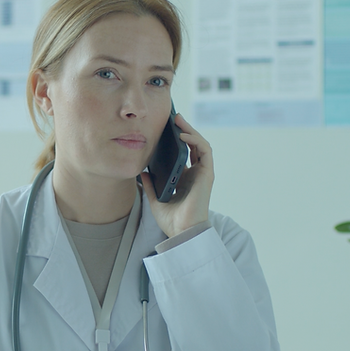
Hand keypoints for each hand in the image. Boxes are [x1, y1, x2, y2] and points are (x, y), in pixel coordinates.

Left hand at [141, 113, 213, 237]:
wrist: (182, 232)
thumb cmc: (172, 220)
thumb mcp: (156, 199)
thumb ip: (150, 186)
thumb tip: (142, 173)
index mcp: (186, 178)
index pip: (185, 153)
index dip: (178, 140)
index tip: (167, 129)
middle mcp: (195, 174)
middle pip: (192, 146)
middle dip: (184, 130)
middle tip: (173, 118)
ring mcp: (202, 173)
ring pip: (200, 145)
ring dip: (190, 131)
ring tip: (178, 121)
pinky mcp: (207, 174)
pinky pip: (204, 151)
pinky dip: (195, 141)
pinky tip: (183, 135)